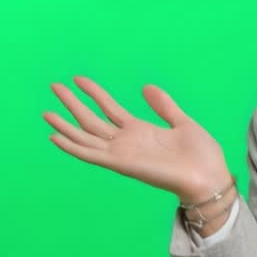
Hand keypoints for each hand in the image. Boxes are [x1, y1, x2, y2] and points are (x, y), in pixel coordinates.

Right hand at [43, 76, 228, 201]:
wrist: (210, 177)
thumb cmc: (201, 155)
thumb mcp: (182, 123)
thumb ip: (164, 106)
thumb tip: (146, 87)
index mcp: (140, 131)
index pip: (109, 108)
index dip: (94, 93)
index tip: (78, 78)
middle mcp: (127, 142)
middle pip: (92, 120)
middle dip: (73, 104)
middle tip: (54, 86)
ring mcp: (122, 153)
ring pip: (86, 136)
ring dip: (66, 125)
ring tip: (46, 111)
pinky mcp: (122, 164)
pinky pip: (91, 154)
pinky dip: (72, 147)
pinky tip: (55, 137)